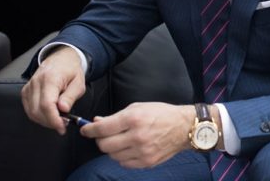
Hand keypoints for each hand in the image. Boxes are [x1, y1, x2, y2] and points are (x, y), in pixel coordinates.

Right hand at [21, 46, 85, 134]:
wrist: (61, 59)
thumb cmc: (71, 70)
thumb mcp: (78, 82)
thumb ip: (71, 96)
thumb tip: (63, 109)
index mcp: (50, 78)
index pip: (46, 104)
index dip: (53, 119)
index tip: (62, 128)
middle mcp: (36, 82)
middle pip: (37, 111)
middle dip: (50, 122)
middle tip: (63, 125)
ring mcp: (29, 87)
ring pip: (31, 112)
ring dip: (44, 121)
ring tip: (58, 120)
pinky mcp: (25, 92)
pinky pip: (29, 109)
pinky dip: (39, 116)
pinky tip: (50, 115)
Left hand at [80, 102, 194, 168]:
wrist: (184, 127)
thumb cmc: (162, 114)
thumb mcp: (139, 107)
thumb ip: (116, 116)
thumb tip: (97, 122)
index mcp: (134, 118)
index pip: (102, 128)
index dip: (89, 130)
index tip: (85, 130)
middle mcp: (137, 136)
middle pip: (104, 145)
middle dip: (100, 140)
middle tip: (104, 135)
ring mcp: (142, 151)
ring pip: (112, 155)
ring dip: (112, 148)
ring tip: (120, 140)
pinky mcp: (146, 162)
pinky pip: (124, 163)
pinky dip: (122, 156)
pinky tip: (129, 148)